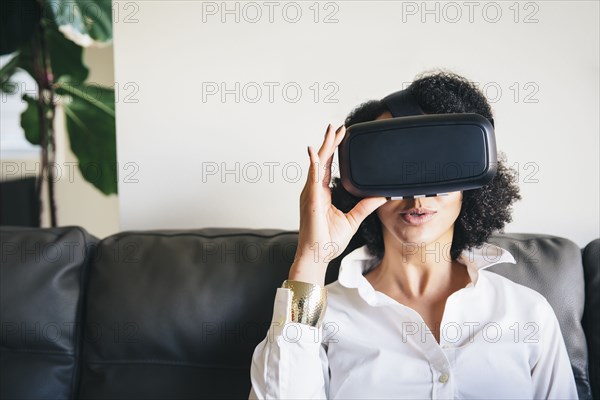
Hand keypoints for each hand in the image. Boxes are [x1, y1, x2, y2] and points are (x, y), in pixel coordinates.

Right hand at [289, 123, 387, 285]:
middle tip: (337, 126)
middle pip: (321, 160)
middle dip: (330, 142)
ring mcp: (310, 194)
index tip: (341, 136)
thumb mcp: (353, 220)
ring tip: (331, 132)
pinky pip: (312, 178)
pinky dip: (314, 163)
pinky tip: (316, 152)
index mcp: (322, 194)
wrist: (317, 255)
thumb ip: (365, 206)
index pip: (327, 167)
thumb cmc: (327, 242)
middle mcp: (314, 191)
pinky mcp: (310, 200)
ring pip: (317, 164)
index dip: (333, 150)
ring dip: (324, 147)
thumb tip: (380, 196)